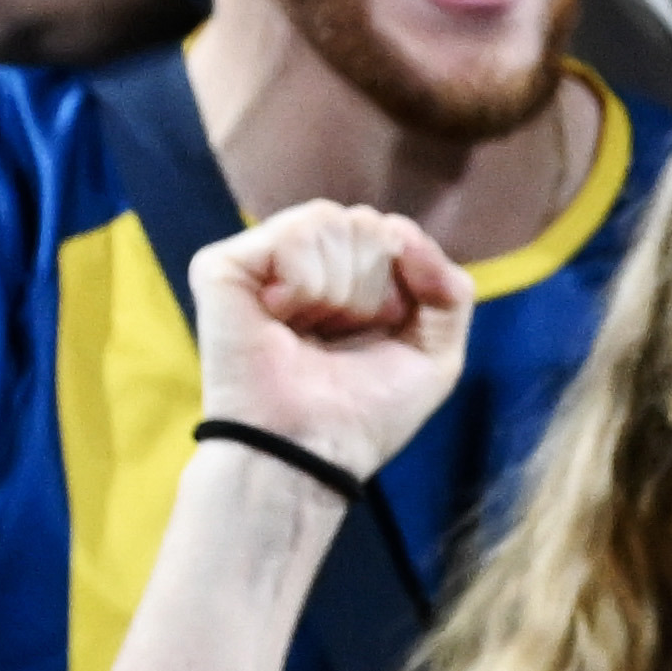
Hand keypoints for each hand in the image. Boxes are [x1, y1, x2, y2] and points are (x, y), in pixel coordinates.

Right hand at [191, 203, 475, 483]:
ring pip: (330, 221)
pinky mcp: (222, 267)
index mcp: (347, 276)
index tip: (381, 332)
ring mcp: (261, 262)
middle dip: (371, 288)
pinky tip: (281, 316)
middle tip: (339, 337)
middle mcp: (303, 262)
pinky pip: (293, 233)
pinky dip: (305, 281)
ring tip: (310, 331)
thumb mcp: (436, 354)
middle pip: (364, 223)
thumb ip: (449, 289)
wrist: (312, 449)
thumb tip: (401, 228)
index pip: (392, 232)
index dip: (402, 285)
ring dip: (340, 290)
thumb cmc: (366, 412)